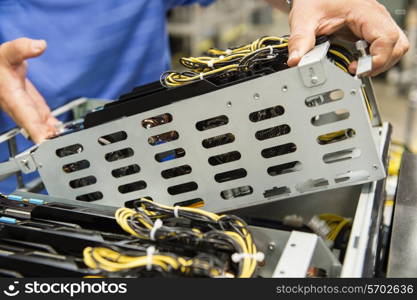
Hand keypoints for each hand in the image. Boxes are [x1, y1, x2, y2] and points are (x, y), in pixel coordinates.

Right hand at [0, 38, 59, 143]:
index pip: (25, 115)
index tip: (44, 141)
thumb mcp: (8, 52)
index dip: (35, 129)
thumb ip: (23, 48)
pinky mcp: (32, 108)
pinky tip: (63, 133)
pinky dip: (52, 127)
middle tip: (62, 144)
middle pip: (34, 126)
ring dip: (51, 135)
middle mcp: (17, 107)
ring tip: (67, 141)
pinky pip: (43, 121)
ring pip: (39, 125)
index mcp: (11, 96)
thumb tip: (40, 45)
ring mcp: (25, 109)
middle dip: (46, 137)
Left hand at [286, 0, 409, 75]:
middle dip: (380, 64)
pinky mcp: (370, 30)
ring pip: (395, 47)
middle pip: (397, 45)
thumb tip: (296, 61)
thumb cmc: (314, 0)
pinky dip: (374, 58)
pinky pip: (383, 47)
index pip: (387, 38)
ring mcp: (375, 24)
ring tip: (357, 68)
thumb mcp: (304, 19)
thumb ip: (300, 41)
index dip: (376, 59)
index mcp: (364, 12)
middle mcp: (375, 17)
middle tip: (357, 71)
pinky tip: (357, 62)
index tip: (357, 69)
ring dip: (379, 62)